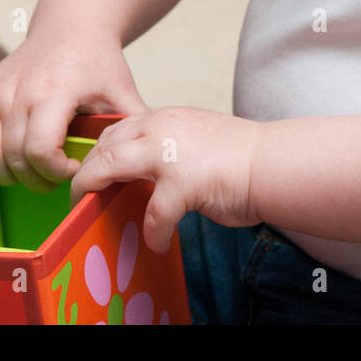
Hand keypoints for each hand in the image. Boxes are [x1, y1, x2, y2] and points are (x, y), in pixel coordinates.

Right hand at [0, 31, 148, 192]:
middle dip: (35, 179)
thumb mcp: (123, 90)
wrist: (72, 26)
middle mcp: (18, 90)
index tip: (75, 170)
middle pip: (12, 157)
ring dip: (4, 171)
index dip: (55, 172)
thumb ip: (134, 122)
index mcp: (55, 91)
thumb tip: (152, 156)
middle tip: (56, 178)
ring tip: (31, 171)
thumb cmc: (99, 62)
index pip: (39, 150)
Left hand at [69, 107, 261, 253]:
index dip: (100, 153)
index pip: (117, 129)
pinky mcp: (183, 183)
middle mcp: (162, 128)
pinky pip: (153, 214)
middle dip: (88, 173)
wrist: (274, 162)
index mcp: (166, 117)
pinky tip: (156, 242)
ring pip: (110, 167)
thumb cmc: (242, 156)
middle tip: (85, 198)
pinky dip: (152, 232)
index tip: (95, 173)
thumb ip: (167, 145)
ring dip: (96, 193)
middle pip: (105, 146)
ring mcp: (169, 154)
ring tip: (95, 215)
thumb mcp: (195, 136)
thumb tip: (143, 171)